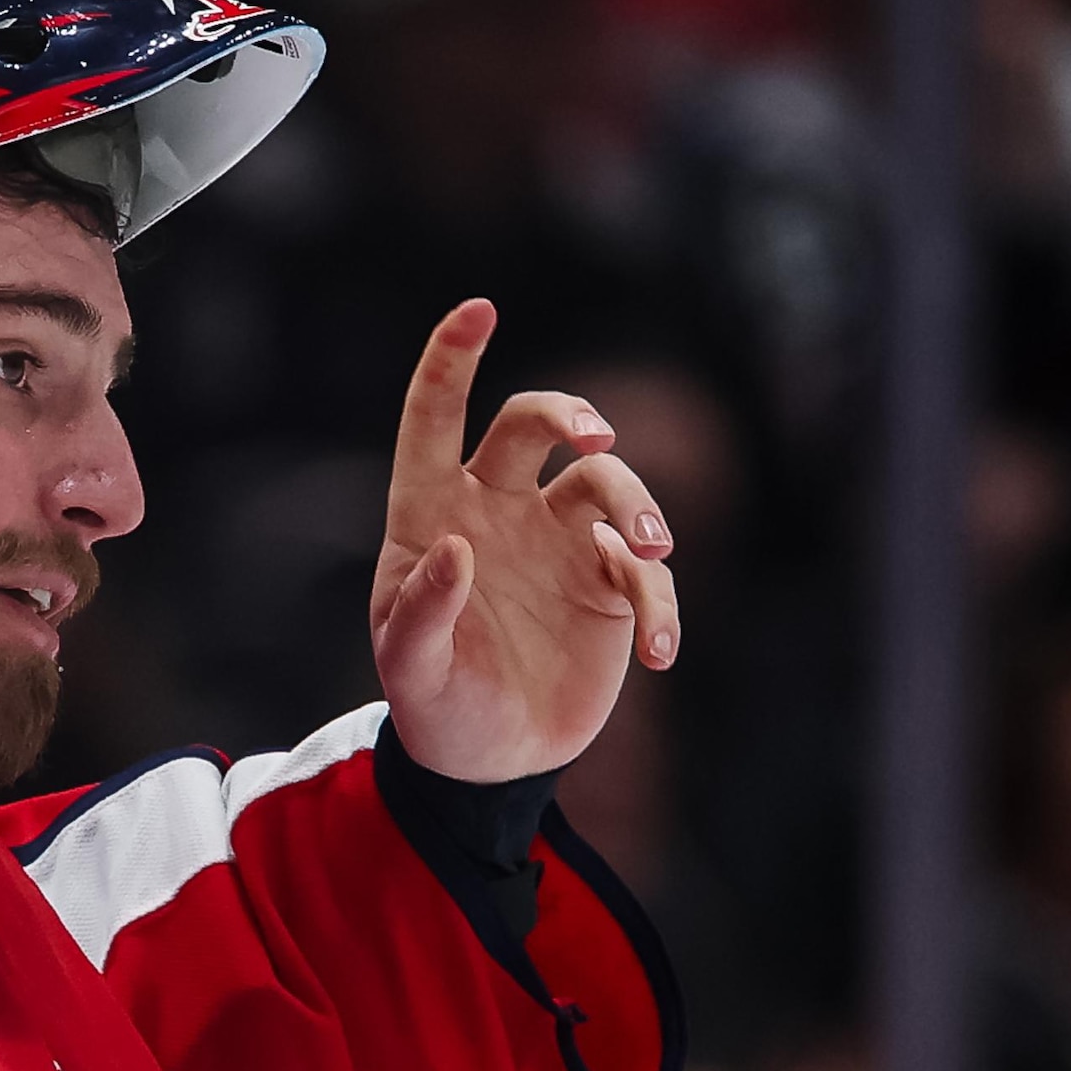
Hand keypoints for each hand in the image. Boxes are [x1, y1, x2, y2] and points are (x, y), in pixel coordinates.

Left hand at [368, 299, 681, 782]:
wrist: (489, 762)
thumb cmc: (434, 705)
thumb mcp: (410, 670)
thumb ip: (423, 610)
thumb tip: (457, 547)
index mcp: (432, 511)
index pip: (436, 417)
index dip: (452, 358)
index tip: (480, 308)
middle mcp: (499, 509)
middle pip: (535, 426)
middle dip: (571, 415)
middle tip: (598, 438)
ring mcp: (557, 541)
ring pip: (606, 485)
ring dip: (636, 507)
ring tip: (649, 552)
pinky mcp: (606, 584)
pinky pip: (645, 573)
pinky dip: (660, 605)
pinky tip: (658, 653)